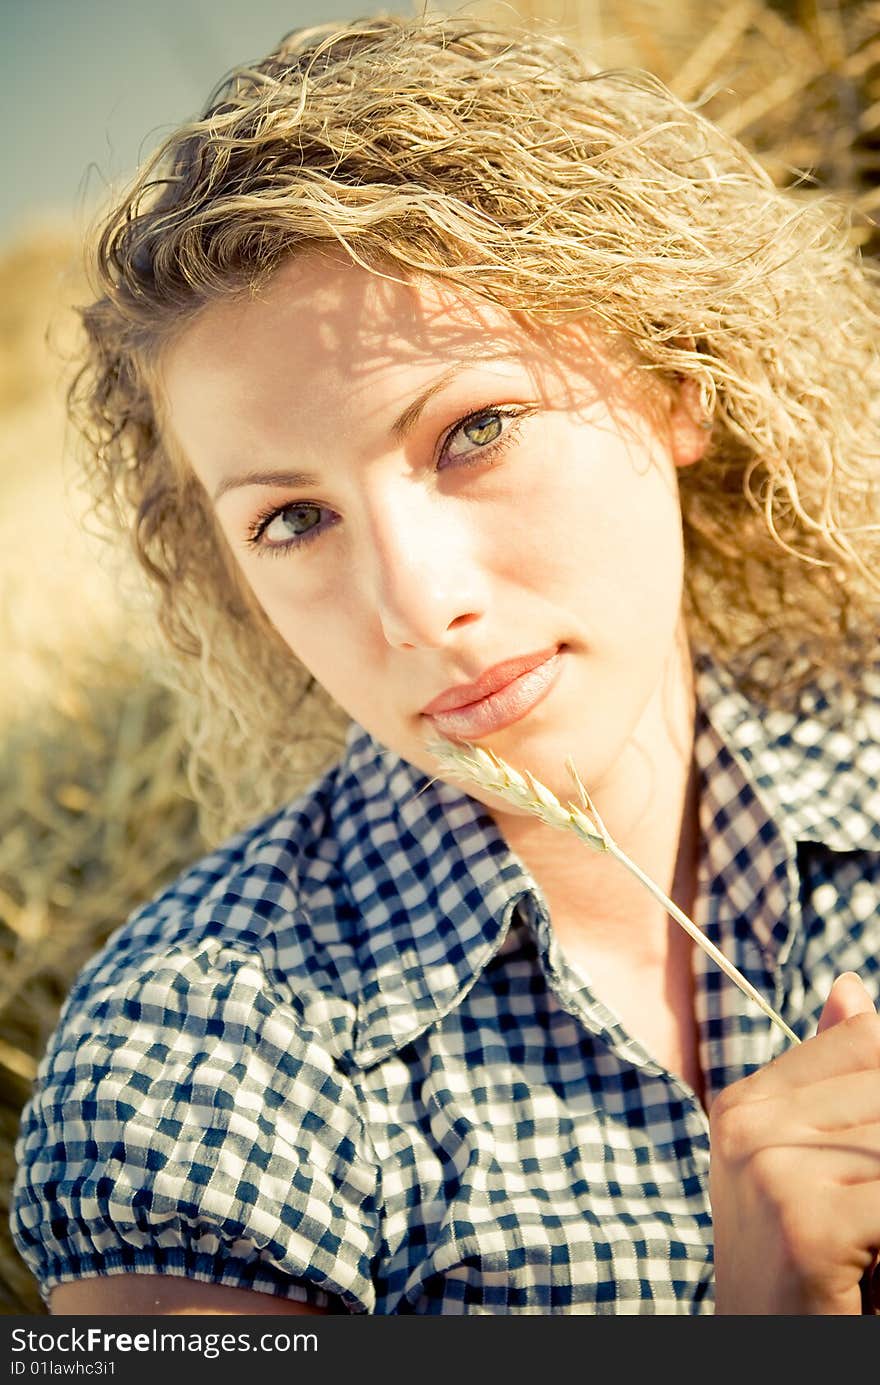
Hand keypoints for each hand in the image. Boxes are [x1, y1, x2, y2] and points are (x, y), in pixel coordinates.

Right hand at [709, 972, 879, 1313]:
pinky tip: (873, 1267)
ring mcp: (772, 1170)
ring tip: (870, 1234)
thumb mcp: (810, 1167)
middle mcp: (750, 1124)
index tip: (871, 1157)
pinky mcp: (806, 1223)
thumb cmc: (805, 1274)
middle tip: (869, 1202)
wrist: (765, 1360)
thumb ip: (835, 1076)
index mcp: (747, 1103)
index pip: (866, 1040)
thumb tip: (851, 988)